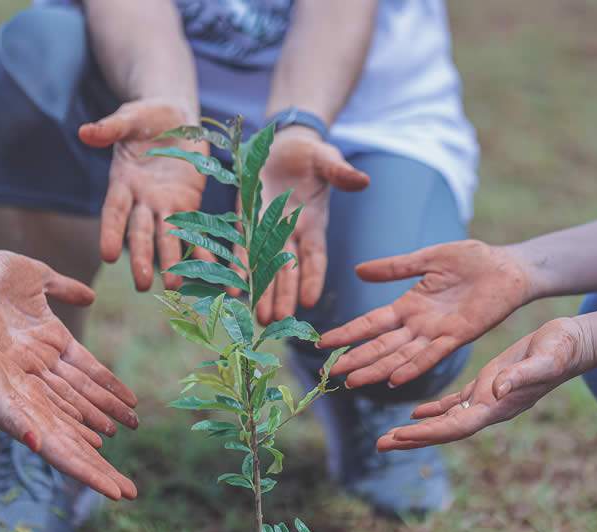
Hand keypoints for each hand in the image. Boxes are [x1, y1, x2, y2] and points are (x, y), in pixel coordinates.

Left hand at [0, 251, 137, 436]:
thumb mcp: (39, 278)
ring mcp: (24, 366)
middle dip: (107, 410)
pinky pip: (33, 399)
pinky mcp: (5, 368)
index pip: (89, 369)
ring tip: (108, 441)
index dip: (111, 385)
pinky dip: (50, 418)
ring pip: (62, 400)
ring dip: (85, 421)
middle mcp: (41, 358)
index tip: (133, 401)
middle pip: (81, 391)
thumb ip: (65, 289)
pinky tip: (67, 434)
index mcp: (52, 338)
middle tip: (133, 426)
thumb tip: (91, 297)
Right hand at [0, 328, 136, 499]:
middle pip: (79, 457)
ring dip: (99, 459)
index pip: (71, 460)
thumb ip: (14, 421)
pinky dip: (87, 432)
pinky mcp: (39, 398)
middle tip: (133, 493)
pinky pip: (71, 418)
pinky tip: (99, 438)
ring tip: (119, 475)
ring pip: (78, 440)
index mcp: (33, 431)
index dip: (94, 477)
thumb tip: (36, 444)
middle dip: (104, 475)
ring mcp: (40, 414)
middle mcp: (40, 428)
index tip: (119, 494)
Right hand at [78, 100, 213, 290]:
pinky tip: (213, 270)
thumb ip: (110, 128)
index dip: (110, 232)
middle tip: (142, 284)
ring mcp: (165, 206)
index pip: (113, 212)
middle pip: (140, 233)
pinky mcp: (187, 205)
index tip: (107, 255)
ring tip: (175, 287)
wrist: (174, 117)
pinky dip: (203, 250)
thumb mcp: (129, 117)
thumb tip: (85, 132)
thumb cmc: (146, 117)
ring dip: (171, 262)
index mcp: (123, 183)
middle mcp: (142, 201)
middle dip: (141, 257)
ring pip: (167, 238)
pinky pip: (195, 230)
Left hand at [243, 127, 368, 324]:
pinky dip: (238, 270)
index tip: (308, 301)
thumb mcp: (327, 160)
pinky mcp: (246, 222)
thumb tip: (363, 181)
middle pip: (287, 270)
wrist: (283, 144)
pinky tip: (233, 291)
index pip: (314, 256)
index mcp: (313, 224)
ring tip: (260, 318)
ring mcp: (267, 231)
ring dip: (262, 292)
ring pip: (265, 267)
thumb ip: (341, 174)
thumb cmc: (311, 155)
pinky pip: (241, 250)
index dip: (312, 278)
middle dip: (283, 295)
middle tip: (278, 321)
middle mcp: (290, 234)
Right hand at [320, 240, 532, 387]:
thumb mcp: (427, 259)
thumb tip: (358, 271)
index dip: (347, 334)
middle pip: (380, 345)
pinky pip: (432, 355)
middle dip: (355, 358)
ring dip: (376, 369)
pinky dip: (413, 367)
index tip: (322, 342)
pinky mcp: (458, 336)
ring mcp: (436, 332)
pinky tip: (394, 380)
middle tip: (330, 372)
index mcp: (408, 305)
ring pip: (399, 356)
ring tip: (353, 382)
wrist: (507, 266)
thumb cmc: (471, 260)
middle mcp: (418, 324)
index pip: (370, 323)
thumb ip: (394, 268)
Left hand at [377, 317, 596, 450]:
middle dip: (412, 438)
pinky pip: (454, 404)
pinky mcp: (486, 386)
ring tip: (387, 437)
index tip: (400, 437)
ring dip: (416, 429)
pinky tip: (414, 413)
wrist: (574, 343)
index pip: (455, 426)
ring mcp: (487, 400)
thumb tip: (497, 390)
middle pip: (443, 430)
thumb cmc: (562, 349)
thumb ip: (523, 376)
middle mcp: (489, 408)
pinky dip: (433, 410)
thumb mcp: (544, 358)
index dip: (428, 433)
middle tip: (379, 445)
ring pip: (444, 419)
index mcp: (497, 406)